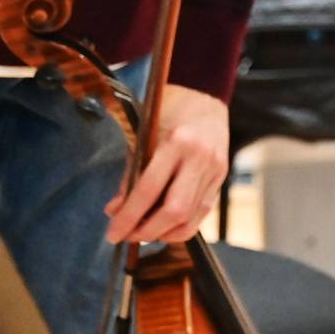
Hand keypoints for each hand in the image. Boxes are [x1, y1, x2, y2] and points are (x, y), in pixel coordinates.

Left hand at [105, 84, 229, 245]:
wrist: (205, 97)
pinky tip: (163, 226)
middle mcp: (200, 158)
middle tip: (126, 236)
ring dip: (163, 233)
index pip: (149, 190)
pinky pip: (201, 213)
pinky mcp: (221, 178)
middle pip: (175, 211)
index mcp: (178, 142)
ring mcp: (215, 169)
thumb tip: (115, 211)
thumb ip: (131, 174)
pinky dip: (180, 227)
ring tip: (142, 232)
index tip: (112, 233)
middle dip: (147, 231)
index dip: (129, 217)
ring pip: (190, 217)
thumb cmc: (169, 112)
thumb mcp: (144, 136)